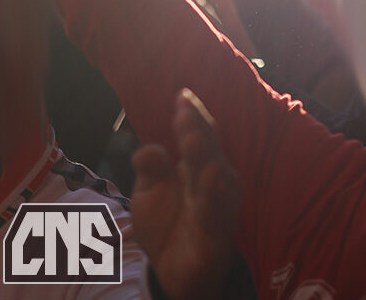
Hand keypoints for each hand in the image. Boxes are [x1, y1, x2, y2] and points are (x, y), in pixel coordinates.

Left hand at [130, 90, 240, 299]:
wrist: (175, 270)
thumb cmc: (167, 223)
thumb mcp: (149, 194)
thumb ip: (150, 171)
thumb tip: (146, 149)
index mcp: (197, 165)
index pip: (199, 134)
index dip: (192, 115)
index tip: (181, 95)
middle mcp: (213, 178)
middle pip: (208, 149)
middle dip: (198, 130)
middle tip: (185, 112)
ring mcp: (219, 202)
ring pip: (214, 176)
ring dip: (204, 157)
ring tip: (192, 139)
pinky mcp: (218, 228)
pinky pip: (216, 210)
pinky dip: (213, 193)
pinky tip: (209, 176)